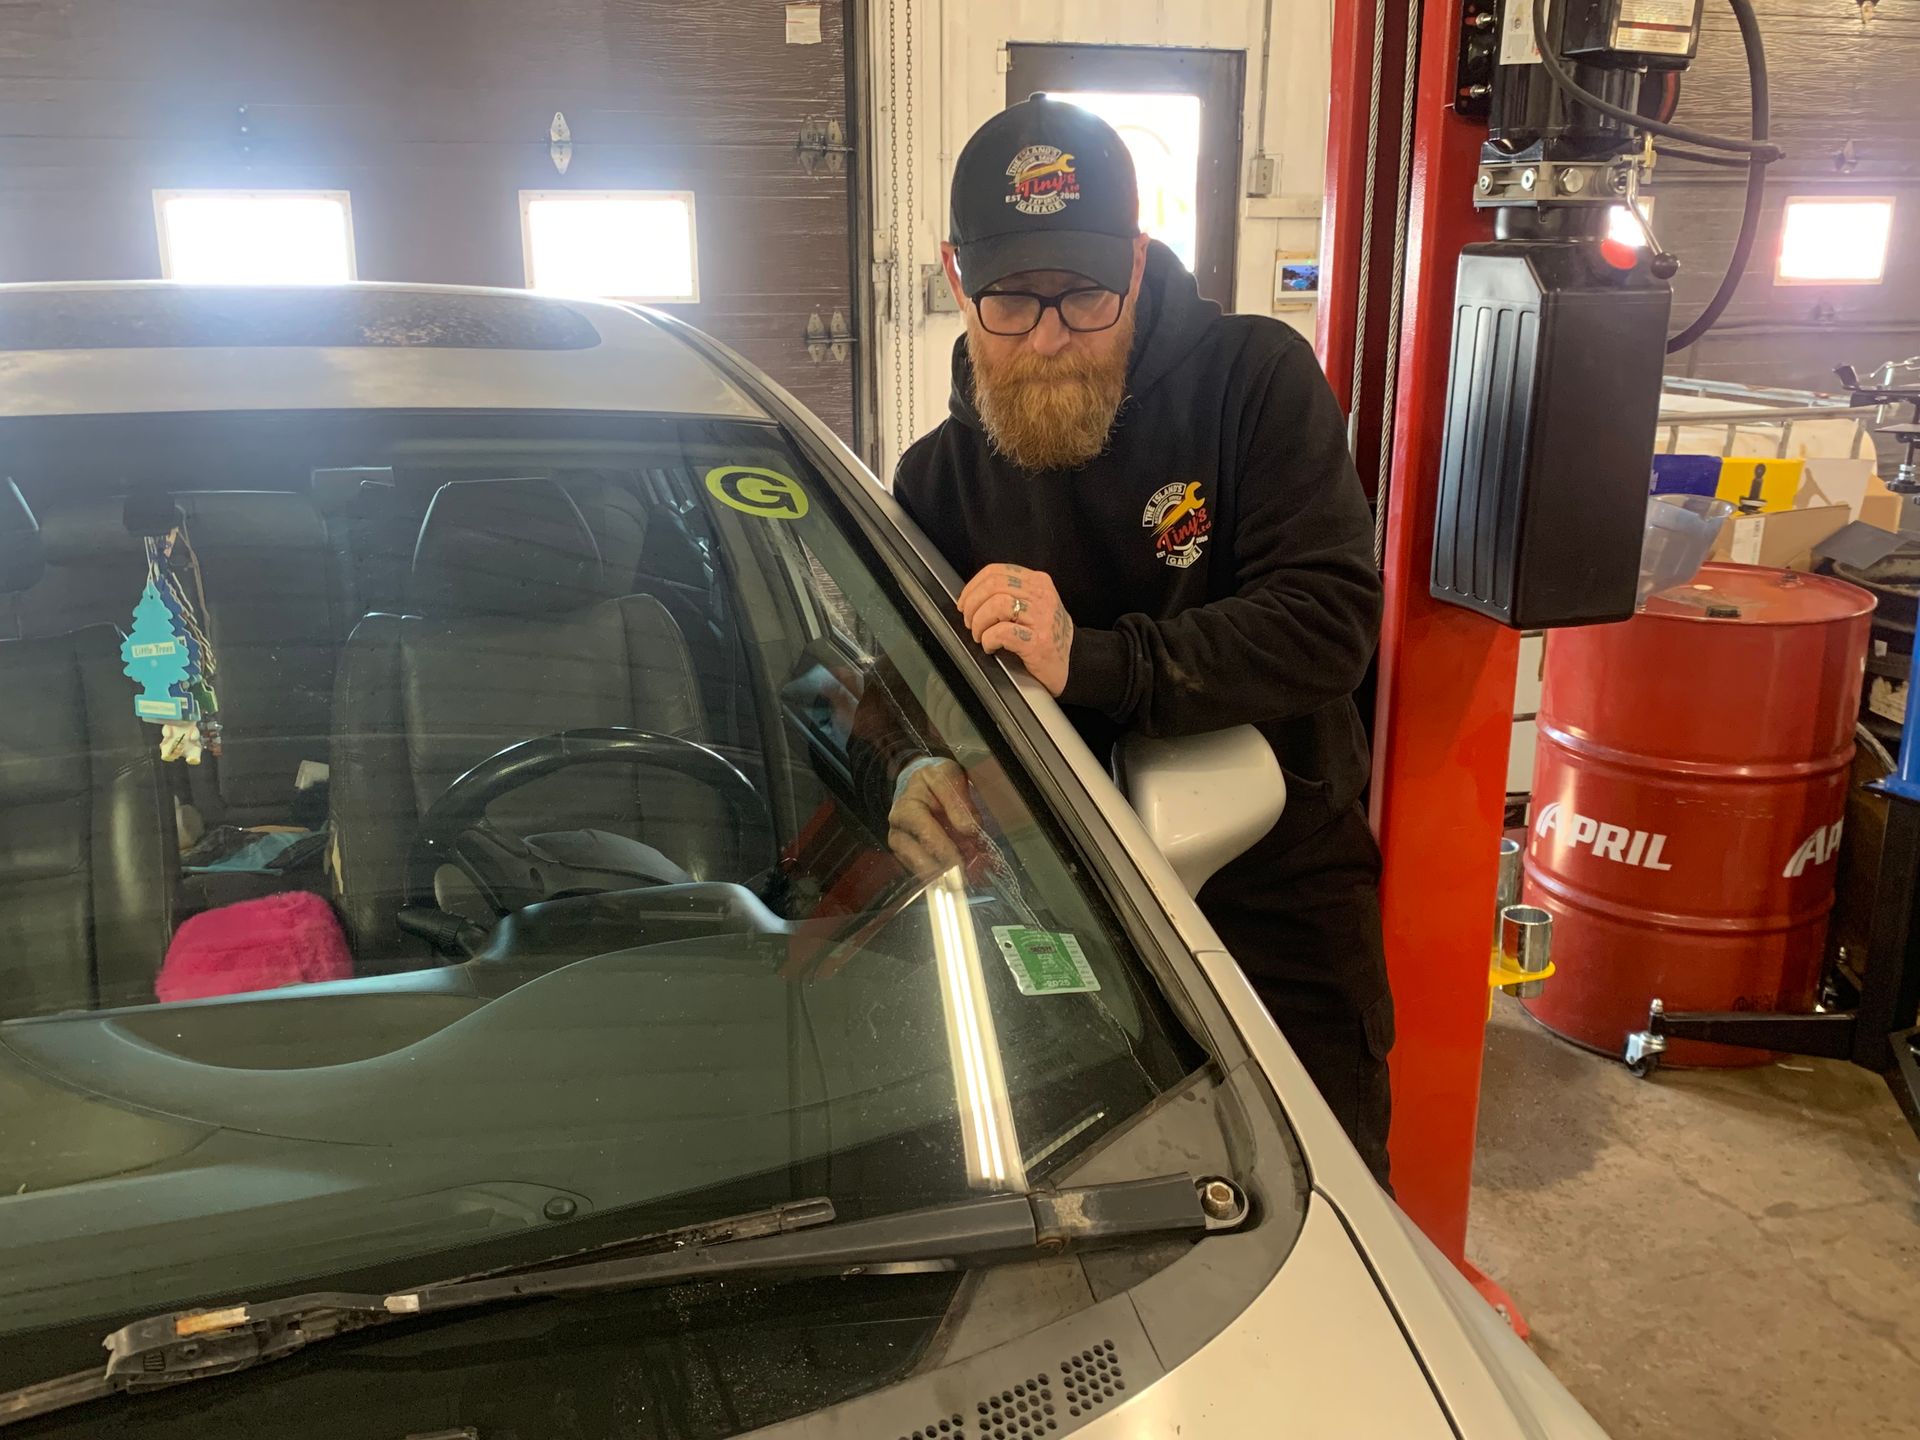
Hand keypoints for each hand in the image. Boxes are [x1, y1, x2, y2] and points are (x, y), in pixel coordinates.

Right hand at [887, 758, 979, 878]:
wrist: (920, 784)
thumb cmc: (935, 779)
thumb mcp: (948, 776)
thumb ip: (958, 801)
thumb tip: (968, 829)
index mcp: (906, 808)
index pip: (924, 832)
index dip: (944, 849)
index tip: (962, 863)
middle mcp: (898, 830)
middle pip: (918, 858)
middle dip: (944, 870)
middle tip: (965, 878)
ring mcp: (902, 847)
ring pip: (920, 870)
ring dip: (944, 877)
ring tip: (965, 879)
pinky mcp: (908, 858)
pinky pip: (924, 874)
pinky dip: (943, 878)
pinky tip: (959, 878)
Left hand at [958, 564, 1073, 696]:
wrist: (1075, 663)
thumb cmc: (1048, 635)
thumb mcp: (1035, 605)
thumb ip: (1011, 594)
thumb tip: (973, 596)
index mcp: (1038, 582)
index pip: (996, 572)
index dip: (973, 587)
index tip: (964, 603)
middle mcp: (1042, 596)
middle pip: (993, 586)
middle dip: (973, 605)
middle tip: (970, 623)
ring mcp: (1041, 619)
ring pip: (996, 605)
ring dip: (979, 623)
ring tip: (980, 636)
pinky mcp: (1038, 642)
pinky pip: (1002, 632)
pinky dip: (988, 639)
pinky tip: (991, 647)